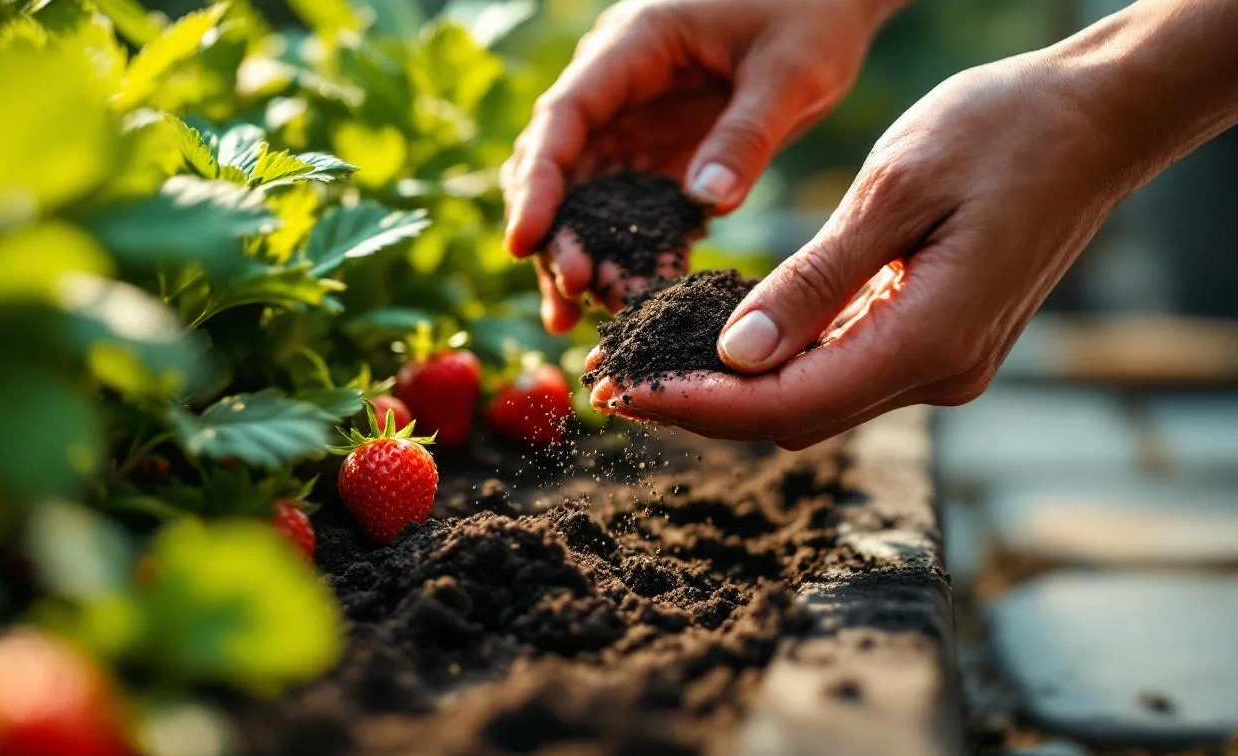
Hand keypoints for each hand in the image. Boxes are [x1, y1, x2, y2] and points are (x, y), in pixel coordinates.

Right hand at [502, 0, 901, 333]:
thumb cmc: (812, 10)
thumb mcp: (791, 70)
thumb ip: (748, 134)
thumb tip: (707, 204)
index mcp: (634, 46)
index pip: (564, 117)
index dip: (537, 182)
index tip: (522, 242)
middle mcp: (620, 87)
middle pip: (562, 166)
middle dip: (556, 233)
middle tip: (569, 297)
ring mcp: (638, 123)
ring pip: (587, 197)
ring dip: (581, 253)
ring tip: (578, 318)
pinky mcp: (665, 155)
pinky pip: (633, 210)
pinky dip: (627, 253)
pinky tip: (630, 300)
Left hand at [588, 51, 1136, 447]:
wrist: (1097, 122)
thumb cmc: (1001, 132)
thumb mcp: (893, 190)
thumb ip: (815, 281)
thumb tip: (735, 355)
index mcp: (929, 339)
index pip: (789, 405)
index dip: (698, 407)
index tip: (624, 391)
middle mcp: (938, 373)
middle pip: (796, 417)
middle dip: (701, 407)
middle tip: (616, 382)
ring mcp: (943, 364)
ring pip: (816, 400)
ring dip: (733, 390)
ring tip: (651, 363)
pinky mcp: (939, 343)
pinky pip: (843, 370)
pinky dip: (779, 362)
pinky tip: (724, 341)